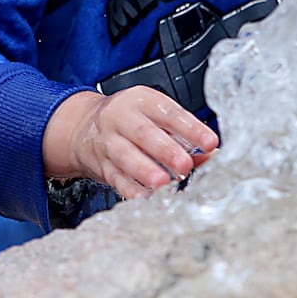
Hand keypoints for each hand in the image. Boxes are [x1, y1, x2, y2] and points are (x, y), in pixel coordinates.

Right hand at [42, 87, 218, 199]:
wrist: (84, 126)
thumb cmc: (130, 119)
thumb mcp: (156, 116)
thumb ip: (184, 135)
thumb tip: (212, 154)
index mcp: (142, 101)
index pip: (170, 113)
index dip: (191, 128)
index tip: (210, 142)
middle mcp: (122, 118)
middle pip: (144, 133)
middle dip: (166, 151)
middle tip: (185, 165)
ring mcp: (109, 141)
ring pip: (125, 155)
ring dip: (145, 171)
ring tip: (163, 183)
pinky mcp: (102, 165)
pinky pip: (116, 178)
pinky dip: (131, 188)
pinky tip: (145, 196)